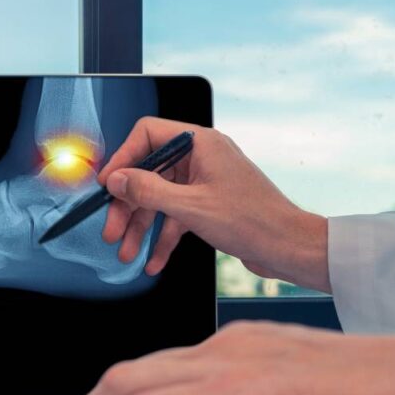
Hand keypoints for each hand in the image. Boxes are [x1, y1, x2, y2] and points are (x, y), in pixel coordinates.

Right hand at [98, 117, 329, 290]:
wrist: (286, 246)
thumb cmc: (252, 221)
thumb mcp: (190, 206)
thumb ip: (149, 190)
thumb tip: (118, 179)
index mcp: (200, 144)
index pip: (148, 135)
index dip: (123, 158)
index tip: (108, 184)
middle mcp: (202, 158)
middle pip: (150, 173)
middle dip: (129, 205)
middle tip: (113, 230)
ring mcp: (205, 182)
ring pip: (161, 199)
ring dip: (142, 227)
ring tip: (127, 252)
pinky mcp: (209, 204)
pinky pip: (176, 216)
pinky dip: (164, 237)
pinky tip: (153, 259)